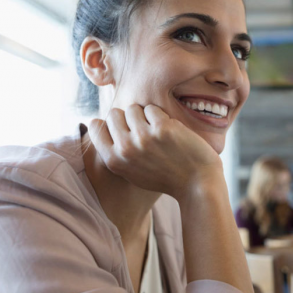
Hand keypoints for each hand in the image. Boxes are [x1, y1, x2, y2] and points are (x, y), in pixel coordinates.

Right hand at [89, 105, 222, 199]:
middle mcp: (125, 149)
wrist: (196, 184)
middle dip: (128, 118)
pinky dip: (162, 117)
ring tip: (157, 132)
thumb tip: (100, 122)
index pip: (96, 126)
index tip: (124, 130)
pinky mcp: (163, 128)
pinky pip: (153, 109)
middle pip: (114, 113)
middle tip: (144, 130)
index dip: (110, 124)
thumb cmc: (165, 177)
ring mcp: (144, 137)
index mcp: (114, 161)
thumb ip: (117, 151)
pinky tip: (170, 132)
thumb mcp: (132, 172)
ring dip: (146, 116)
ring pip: (134, 108)